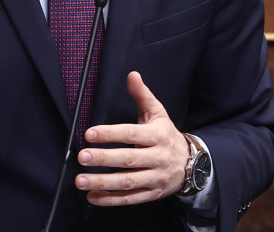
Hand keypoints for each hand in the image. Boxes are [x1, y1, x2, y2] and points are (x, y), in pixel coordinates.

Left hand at [74, 71, 187, 205]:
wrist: (193, 164)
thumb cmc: (167, 136)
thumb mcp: (159, 113)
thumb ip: (142, 95)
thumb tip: (132, 75)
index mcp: (157, 135)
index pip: (131, 134)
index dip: (110, 133)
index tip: (89, 133)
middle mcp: (157, 157)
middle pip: (128, 159)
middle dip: (104, 158)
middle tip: (82, 157)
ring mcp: (155, 178)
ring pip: (127, 182)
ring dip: (102, 182)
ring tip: (80, 180)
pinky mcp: (151, 194)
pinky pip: (130, 199)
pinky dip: (110, 199)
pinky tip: (92, 197)